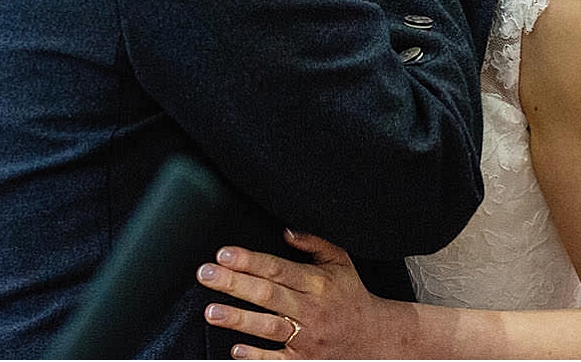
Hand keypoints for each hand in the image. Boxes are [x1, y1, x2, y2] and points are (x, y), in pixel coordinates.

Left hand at [197, 230, 403, 358]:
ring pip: (269, 326)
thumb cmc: (351, 297)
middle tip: (206, 274)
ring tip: (211, 311)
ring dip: (239, 319)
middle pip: (268, 294)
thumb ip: (314, 243)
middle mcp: (311, 309)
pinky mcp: (304, 361)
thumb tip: (286, 231)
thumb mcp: (340, 262)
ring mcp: (307, 337)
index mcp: (317, 282)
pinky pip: (278, 360)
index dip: (250, 260)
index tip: (224, 253)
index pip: (278, 268)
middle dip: (234, 283)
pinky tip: (236, 350)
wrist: (374, 339)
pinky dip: (256, 356)